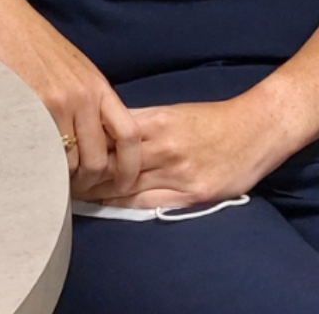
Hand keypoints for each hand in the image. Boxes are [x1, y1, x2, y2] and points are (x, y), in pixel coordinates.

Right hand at [0, 0, 139, 196]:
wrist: (8, 26)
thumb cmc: (41, 49)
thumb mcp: (78, 70)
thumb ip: (92, 101)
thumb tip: (101, 140)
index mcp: (101, 88)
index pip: (130, 135)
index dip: (130, 166)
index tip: (124, 185)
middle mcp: (87, 96)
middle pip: (99, 159)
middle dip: (91, 182)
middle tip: (79, 189)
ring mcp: (62, 103)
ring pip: (72, 161)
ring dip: (65, 176)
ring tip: (57, 176)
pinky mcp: (36, 107)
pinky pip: (47, 150)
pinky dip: (45, 163)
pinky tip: (38, 160)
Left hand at [80, 97, 287, 209]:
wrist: (259, 126)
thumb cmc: (215, 118)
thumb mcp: (176, 111)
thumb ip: (143, 121)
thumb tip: (107, 128)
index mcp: (159, 119)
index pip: (109, 134)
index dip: (85, 145)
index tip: (64, 150)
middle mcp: (165, 145)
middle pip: (112, 163)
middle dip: (84, 172)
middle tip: (59, 177)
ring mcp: (179, 171)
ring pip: (126, 185)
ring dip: (98, 192)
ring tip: (75, 194)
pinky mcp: (193, 193)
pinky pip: (150, 202)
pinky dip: (125, 205)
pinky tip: (108, 205)